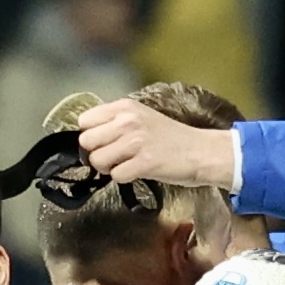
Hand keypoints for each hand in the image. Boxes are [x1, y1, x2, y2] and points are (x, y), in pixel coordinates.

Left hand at [78, 97, 243, 191]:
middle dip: (97, 153)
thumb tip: (89, 136)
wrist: (199, 151)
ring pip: (97, 160)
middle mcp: (128, 121)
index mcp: (125, 107)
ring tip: (126, 164)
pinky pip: (115, 175)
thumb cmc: (170, 137)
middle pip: (86, 142)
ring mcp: (135, 142)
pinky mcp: (144, 163)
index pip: (85, 120)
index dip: (91, 135)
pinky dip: (123, 178)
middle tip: (114, 156)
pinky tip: (136, 172)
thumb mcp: (141, 117)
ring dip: (108, 168)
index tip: (105, 142)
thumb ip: (115, 122)